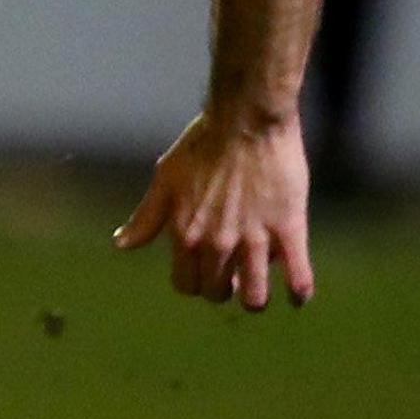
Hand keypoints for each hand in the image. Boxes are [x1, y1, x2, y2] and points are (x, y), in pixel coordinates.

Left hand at [114, 111, 315, 310]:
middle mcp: (217, 243)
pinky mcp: (288, 229)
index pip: (186, 285)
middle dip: (224, 290)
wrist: (246, 119)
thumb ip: (146, 218)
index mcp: (186, 234)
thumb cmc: (202, 144)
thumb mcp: (165, 180)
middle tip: (233, 278)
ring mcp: (254, 239)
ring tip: (260, 290)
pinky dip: (298, 292)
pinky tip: (298, 297)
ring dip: (256, 299)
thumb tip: (121, 244)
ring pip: (255, 295)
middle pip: (218, 292)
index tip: (205, 275)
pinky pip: (297, 275)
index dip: (196, 284)